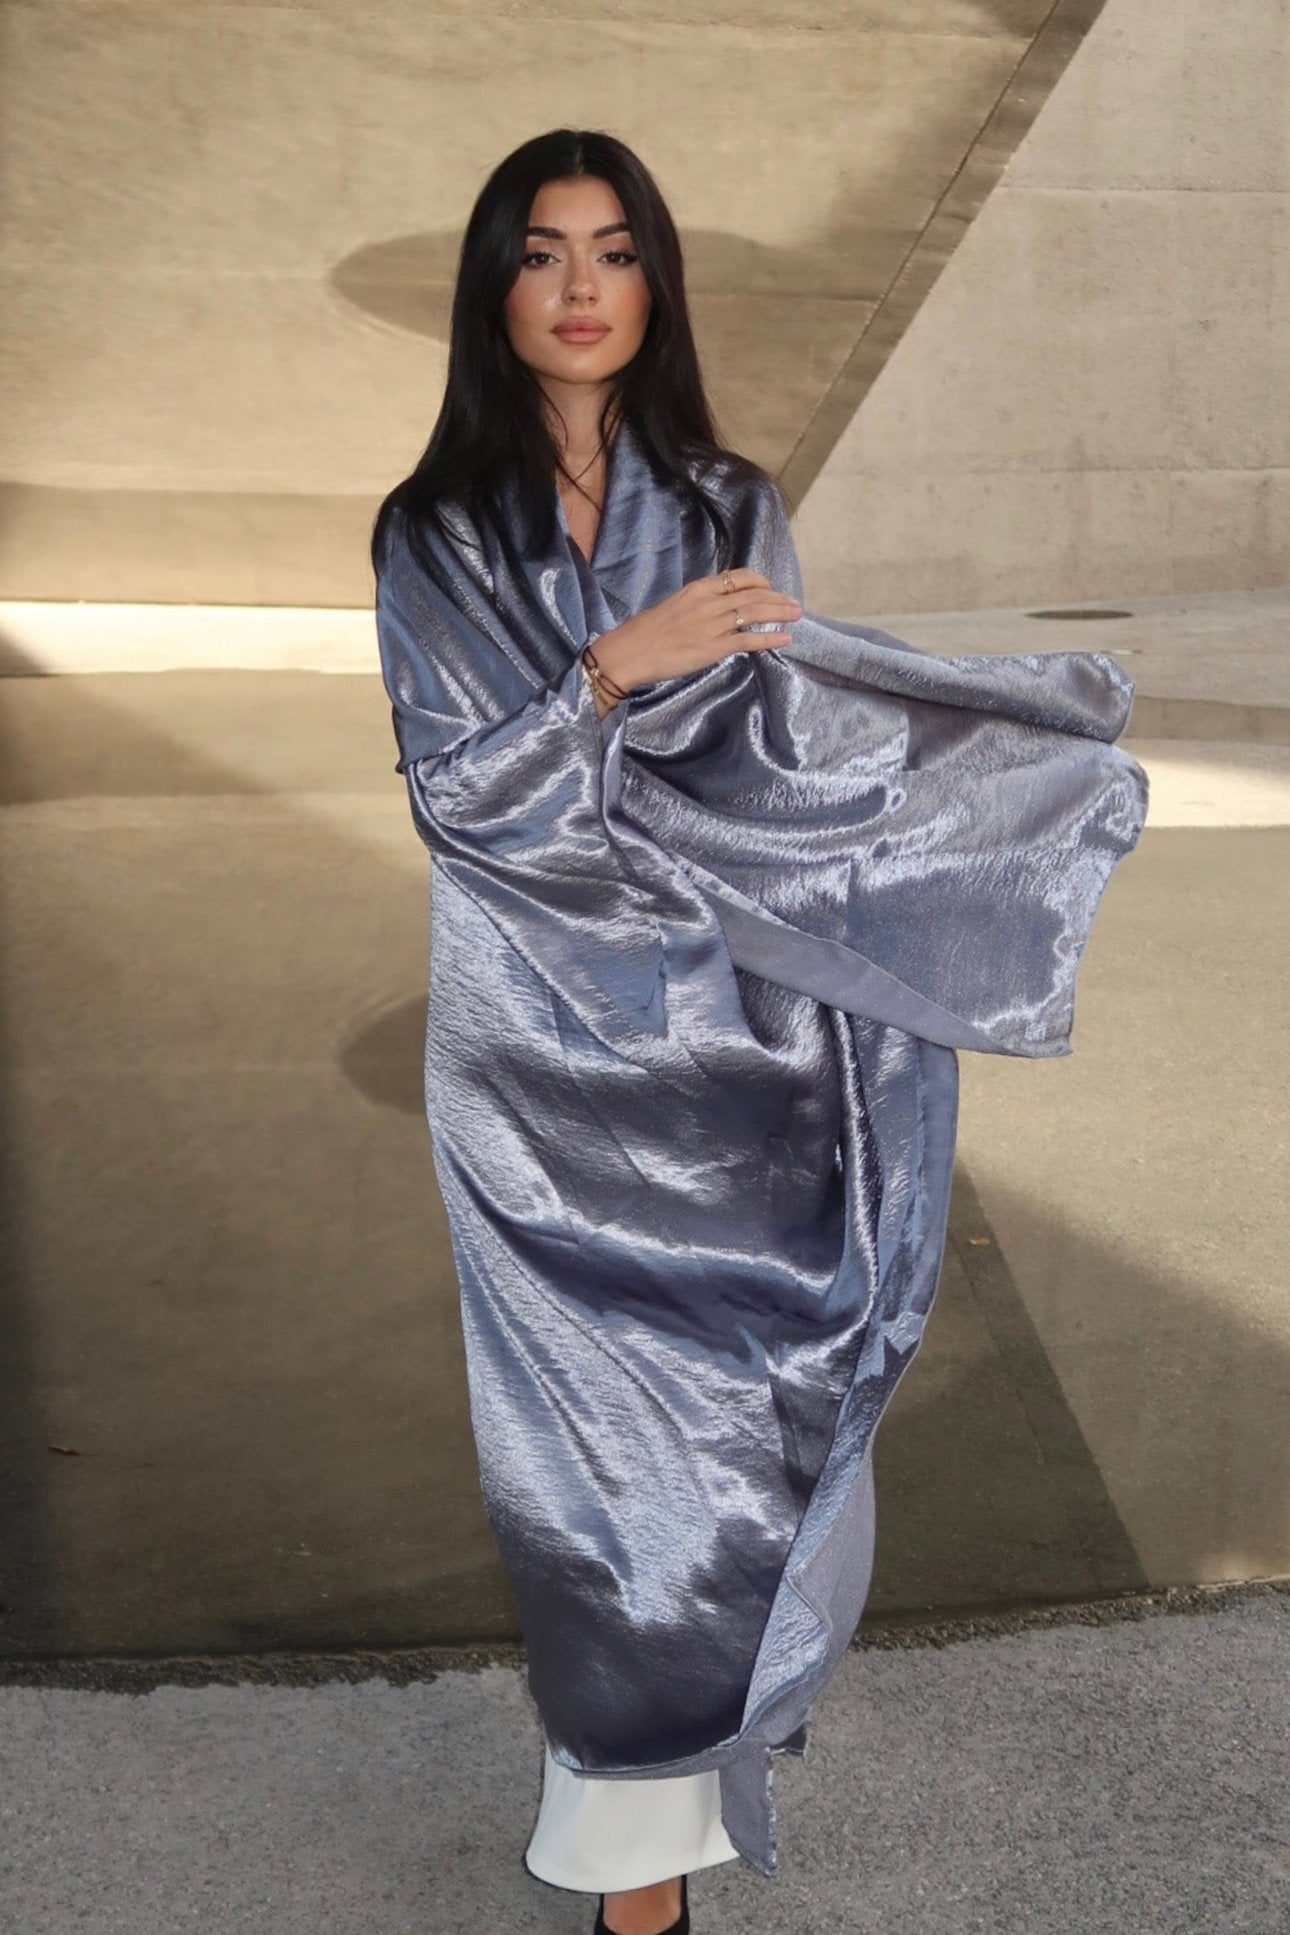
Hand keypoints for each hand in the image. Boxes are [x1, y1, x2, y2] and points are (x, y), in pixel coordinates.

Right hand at [590, 570, 801, 700]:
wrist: (632, 651)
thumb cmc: (649, 631)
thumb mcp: (675, 605)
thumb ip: (700, 603)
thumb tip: (720, 607)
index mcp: (699, 588)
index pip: (739, 577)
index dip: (762, 582)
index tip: (772, 589)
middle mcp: (709, 602)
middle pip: (754, 594)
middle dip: (778, 598)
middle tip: (794, 603)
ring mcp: (712, 625)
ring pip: (755, 613)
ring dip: (780, 613)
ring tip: (796, 615)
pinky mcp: (713, 648)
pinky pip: (749, 640)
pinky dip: (770, 638)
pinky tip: (784, 639)